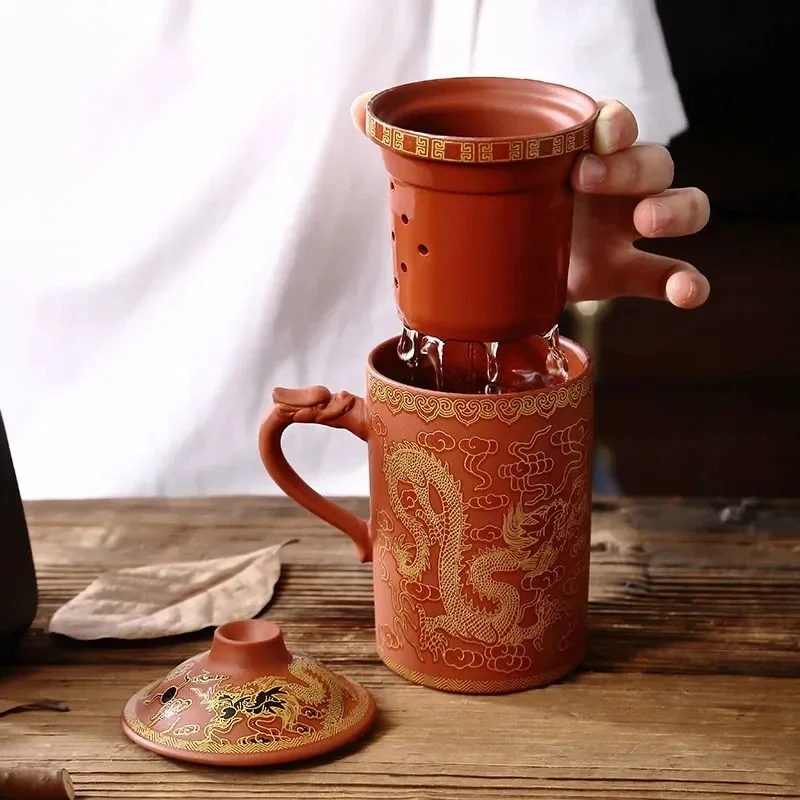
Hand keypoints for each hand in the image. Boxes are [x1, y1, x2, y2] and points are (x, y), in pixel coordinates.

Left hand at [350, 93, 709, 309]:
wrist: (512, 270)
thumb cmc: (496, 214)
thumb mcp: (468, 185)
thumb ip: (423, 150)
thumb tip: (360, 112)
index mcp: (574, 154)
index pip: (610, 122)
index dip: (612, 122)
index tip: (593, 134)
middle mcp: (612, 184)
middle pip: (649, 158)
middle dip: (629, 166)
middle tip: (588, 181)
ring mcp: (626, 228)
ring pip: (681, 202)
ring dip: (675, 208)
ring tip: (647, 223)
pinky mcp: (629, 273)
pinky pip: (671, 272)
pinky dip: (689, 279)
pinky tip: (690, 292)